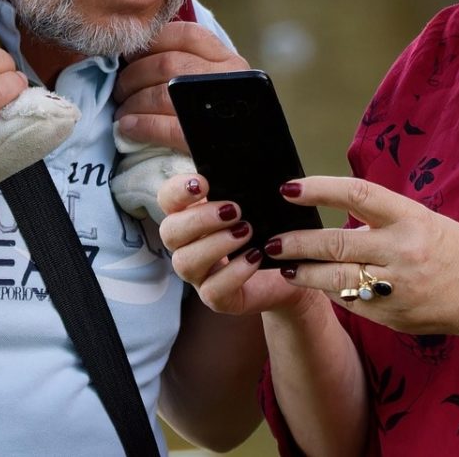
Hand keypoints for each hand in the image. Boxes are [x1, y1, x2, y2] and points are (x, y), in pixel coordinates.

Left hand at [114, 21, 247, 151]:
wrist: (249, 160)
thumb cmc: (224, 122)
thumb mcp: (214, 85)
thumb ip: (188, 66)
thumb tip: (138, 52)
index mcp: (228, 61)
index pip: (186, 34)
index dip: (152, 42)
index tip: (130, 55)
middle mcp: (228, 78)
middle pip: (167, 64)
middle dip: (134, 75)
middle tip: (120, 89)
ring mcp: (221, 108)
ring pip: (163, 93)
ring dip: (132, 102)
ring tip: (122, 112)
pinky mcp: (209, 139)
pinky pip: (167, 127)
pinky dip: (142, 125)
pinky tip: (128, 128)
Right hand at [157, 173, 306, 316]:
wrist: (291, 266)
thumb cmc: (266, 227)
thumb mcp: (253, 200)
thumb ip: (239, 182)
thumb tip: (239, 158)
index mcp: (190, 216)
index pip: (166, 200)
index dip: (177, 191)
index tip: (203, 183)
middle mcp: (188, 246)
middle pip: (169, 232)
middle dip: (198, 219)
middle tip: (234, 210)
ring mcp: (199, 275)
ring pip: (184, 263)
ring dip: (215, 244)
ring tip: (247, 232)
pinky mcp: (217, 299)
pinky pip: (213, 291)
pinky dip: (234, 271)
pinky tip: (255, 257)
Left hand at [267, 176, 458, 336]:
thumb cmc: (450, 248)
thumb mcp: (420, 219)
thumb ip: (381, 217)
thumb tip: (335, 212)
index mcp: (410, 218)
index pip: (357, 195)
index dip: (320, 189)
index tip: (289, 188)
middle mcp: (403, 251)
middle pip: (337, 243)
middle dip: (297, 243)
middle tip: (271, 241)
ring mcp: (397, 287)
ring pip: (337, 279)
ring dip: (304, 273)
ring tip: (283, 266)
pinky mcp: (392, 315)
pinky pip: (351, 303)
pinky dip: (331, 292)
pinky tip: (318, 285)